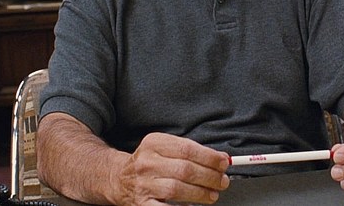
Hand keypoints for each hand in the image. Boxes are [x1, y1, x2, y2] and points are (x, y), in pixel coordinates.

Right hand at [112, 132, 229, 204]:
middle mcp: (147, 162)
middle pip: (185, 169)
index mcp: (154, 143)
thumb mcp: (165, 149)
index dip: (209, 157)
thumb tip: (221, 159)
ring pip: (177, 189)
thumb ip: (192, 152)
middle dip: (209, 177)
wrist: (119, 179)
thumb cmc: (150, 163)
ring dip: (200, 193)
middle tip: (222, 181)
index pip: (188, 149)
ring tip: (212, 195)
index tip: (224, 163)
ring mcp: (143, 184)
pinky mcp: (142, 203)